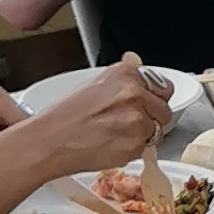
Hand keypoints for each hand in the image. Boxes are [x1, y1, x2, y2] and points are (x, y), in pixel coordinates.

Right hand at [12, 56, 170, 183]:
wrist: (49, 141)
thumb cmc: (64, 116)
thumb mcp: (94, 83)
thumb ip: (123, 78)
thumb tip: (137, 62)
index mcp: (125, 74)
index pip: (162, 86)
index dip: (152, 99)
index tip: (143, 104)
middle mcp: (134, 94)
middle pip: (163, 111)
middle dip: (150, 119)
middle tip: (124, 124)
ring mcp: (137, 119)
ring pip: (155, 132)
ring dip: (140, 136)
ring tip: (112, 135)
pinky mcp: (136, 144)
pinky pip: (144, 149)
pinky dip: (131, 150)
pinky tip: (109, 145)